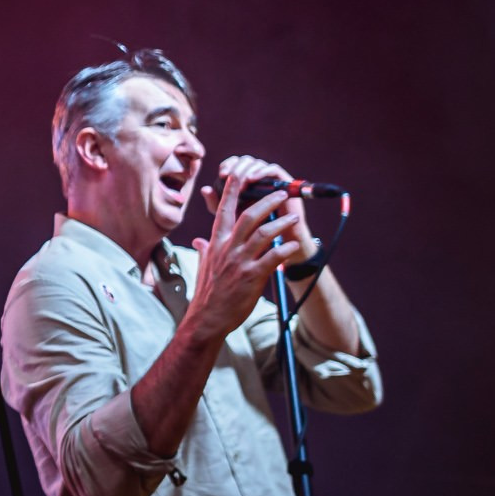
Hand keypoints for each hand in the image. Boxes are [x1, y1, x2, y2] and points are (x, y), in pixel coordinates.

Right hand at [186, 164, 306, 338]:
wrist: (207, 319)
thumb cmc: (207, 294)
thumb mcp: (202, 268)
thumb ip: (203, 251)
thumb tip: (199, 241)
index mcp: (216, 244)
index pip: (223, 212)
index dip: (230, 192)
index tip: (236, 176)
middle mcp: (228, 249)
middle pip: (248, 216)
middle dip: (267, 202)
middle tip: (280, 193)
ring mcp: (240, 262)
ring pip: (264, 233)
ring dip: (282, 223)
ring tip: (293, 218)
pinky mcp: (252, 277)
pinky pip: (273, 257)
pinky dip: (286, 249)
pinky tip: (295, 245)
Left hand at [209, 154, 312, 245]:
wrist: (276, 245)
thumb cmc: (251, 232)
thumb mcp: (229, 218)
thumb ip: (216, 204)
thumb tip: (204, 189)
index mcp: (244, 183)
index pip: (234, 164)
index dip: (227, 165)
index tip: (221, 175)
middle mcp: (257, 178)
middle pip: (245, 161)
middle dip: (235, 166)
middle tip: (227, 176)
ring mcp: (271, 180)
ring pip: (257, 163)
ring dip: (246, 170)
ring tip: (239, 181)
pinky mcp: (285, 183)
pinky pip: (273, 169)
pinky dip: (261, 172)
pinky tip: (251, 180)